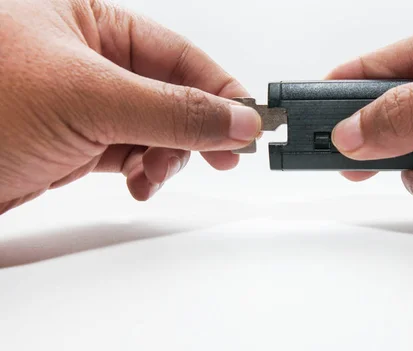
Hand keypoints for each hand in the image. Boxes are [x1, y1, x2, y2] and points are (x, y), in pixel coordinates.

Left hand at [0, 0, 260, 212]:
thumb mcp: (88, 99)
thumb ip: (173, 109)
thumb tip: (236, 119)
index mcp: (87, 19)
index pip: (178, 53)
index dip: (220, 89)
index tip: (250, 123)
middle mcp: (87, 58)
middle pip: (171, 93)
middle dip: (194, 129)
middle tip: (222, 156)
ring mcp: (82, 103)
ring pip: (154, 129)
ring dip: (167, 156)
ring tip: (155, 174)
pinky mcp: (74, 142)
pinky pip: (130, 152)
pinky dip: (144, 170)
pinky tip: (141, 181)